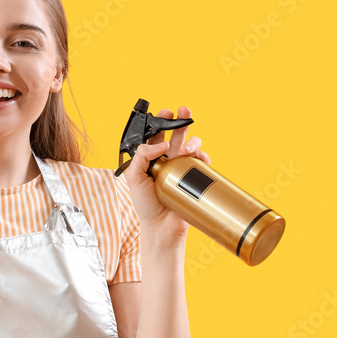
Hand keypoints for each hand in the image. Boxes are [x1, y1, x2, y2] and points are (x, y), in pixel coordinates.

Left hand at [121, 106, 210, 242]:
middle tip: (183, 111)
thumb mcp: (134, 177)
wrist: (161, 226)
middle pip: (176, 134)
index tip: (165, 112)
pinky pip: (202, 160)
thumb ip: (141, 156)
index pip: (156, 135)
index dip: (161, 122)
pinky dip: (202, 154)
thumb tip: (161, 143)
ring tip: (186, 148)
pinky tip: (196, 156)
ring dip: (191, 140)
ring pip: (191, 144)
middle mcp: (167, 160)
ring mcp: (182, 167)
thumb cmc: (145, 204)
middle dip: (181, 120)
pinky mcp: (194, 177)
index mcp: (151, 158)